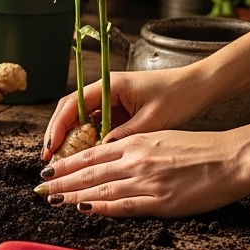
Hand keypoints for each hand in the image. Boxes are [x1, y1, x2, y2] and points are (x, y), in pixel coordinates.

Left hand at [37, 129, 249, 217]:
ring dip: (72, 195)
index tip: (49, 170)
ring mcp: (146, 180)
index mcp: (135, 142)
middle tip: (39, 189)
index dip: (68, 163)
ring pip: (100, 187)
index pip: (92, 153)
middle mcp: (135, 159)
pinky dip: (101, 207)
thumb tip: (113, 155)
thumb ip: (135, 147)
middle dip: (61, 181)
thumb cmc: (200, 148)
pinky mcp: (160, 200)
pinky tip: (84, 209)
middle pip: (89, 171)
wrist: (231, 158)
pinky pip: (123, 205)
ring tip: (52, 200)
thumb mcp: (161, 137)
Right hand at [43, 64, 215, 160]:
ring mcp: (112, 100)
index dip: (58, 127)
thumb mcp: (151, 119)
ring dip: (72, 140)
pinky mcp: (121, 110)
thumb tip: (101, 151)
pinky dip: (90, 141)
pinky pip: (98, 126)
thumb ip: (125, 135)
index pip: (72, 105)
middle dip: (58, 135)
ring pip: (83, 120)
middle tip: (49, 160)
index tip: (50, 148)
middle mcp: (105, 91)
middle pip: (71, 112)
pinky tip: (87, 158)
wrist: (199, 86)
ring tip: (63, 163)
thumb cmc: (178, 96)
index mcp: (109, 86)